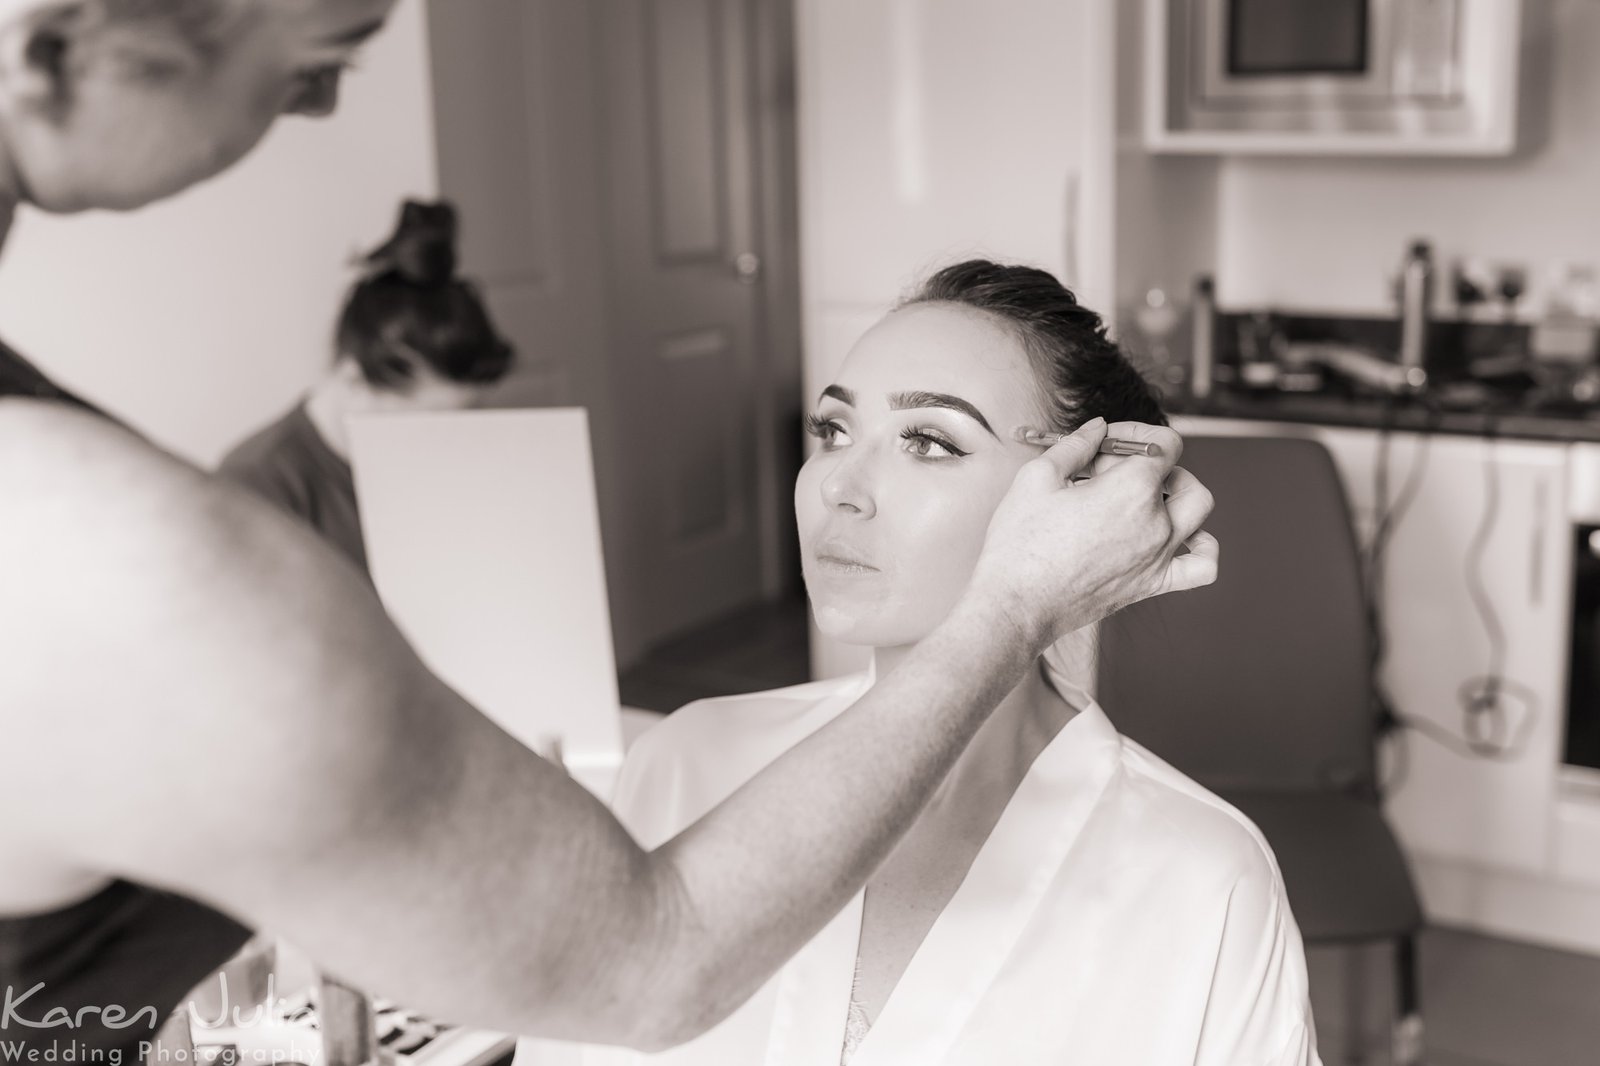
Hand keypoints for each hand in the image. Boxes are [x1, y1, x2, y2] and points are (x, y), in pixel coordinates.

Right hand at [968, 418, 1217, 650]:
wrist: (1017, 604)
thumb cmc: (1021, 543)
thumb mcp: (1038, 477)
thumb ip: (1075, 446)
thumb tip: (1097, 429)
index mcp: (1132, 489)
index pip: (1163, 443)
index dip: (1136, 433)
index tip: (1108, 442)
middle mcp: (1156, 522)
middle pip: (1182, 476)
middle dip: (1155, 464)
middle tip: (1114, 472)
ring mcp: (1158, 556)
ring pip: (1198, 514)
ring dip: (1180, 496)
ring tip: (1148, 499)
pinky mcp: (1151, 584)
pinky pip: (1202, 567)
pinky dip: (1203, 549)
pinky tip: (1182, 540)